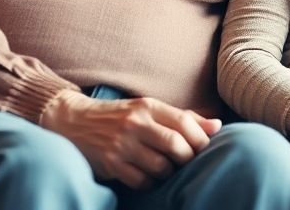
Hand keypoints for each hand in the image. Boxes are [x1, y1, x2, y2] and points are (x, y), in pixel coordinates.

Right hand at [40, 89, 221, 188]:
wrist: (72, 121)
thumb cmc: (119, 116)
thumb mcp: (148, 109)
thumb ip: (182, 117)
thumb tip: (217, 126)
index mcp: (147, 106)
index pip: (184, 122)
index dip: (200, 138)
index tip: (203, 148)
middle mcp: (135, 124)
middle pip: (176, 146)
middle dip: (188, 158)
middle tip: (186, 162)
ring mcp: (122, 144)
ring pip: (161, 167)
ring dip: (169, 173)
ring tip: (166, 169)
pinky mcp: (111, 164)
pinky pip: (142, 181)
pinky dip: (150, 182)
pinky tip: (148, 176)